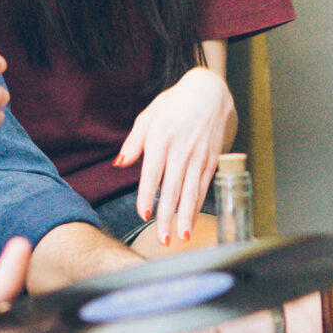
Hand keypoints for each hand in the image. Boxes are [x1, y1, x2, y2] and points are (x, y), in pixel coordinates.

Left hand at [116, 66, 238, 247]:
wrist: (211, 92)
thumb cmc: (175, 104)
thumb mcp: (149, 116)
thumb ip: (134, 141)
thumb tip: (119, 163)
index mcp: (161, 138)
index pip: (152, 173)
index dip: (148, 195)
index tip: (143, 215)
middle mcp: (181, 149)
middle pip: (173, 188)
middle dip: (167, 216)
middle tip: (163, 239)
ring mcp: (199, 156)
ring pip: (192, 191)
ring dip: (186, 216)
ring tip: (181, 237)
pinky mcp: (212, 159)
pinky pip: (204, 186)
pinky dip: (198, 205)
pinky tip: (192, 220)